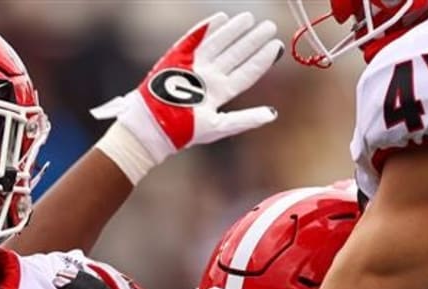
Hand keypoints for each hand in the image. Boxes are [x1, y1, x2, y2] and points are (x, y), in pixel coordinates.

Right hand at [92, 11, 281, 165]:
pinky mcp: (177, 58)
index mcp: (220, 92)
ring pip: (218, 43)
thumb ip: (245, 119)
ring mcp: (194, 66)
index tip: (276, 45)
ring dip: (233, 30)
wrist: (152, 126)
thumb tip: (273, 114)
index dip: (262, 59)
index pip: (246, 72)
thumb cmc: (184, 131)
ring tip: (248, 18)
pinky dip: (207, 28)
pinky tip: (221, 18)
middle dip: (252, 40)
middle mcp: (209, 77)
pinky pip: (194, 39)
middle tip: (268, 26)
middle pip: (235, 55)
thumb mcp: (218, 126)